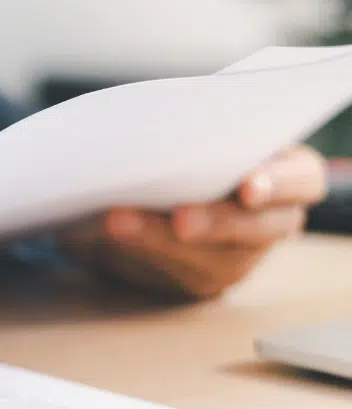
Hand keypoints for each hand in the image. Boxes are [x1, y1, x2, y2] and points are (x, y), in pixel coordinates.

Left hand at [59, 145, 327, 298]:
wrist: (155, 188)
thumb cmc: (189, 148)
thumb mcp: (198, 133)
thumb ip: (191, 133)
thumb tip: (143, 128)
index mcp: (286, 173)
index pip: (302, 179)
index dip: (280, 184)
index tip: (248, 185)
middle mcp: (270, 221)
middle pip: (257, 230)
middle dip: (216, 223)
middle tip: (180, 219)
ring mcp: (236, 256)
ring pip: (209, 260)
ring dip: (159, 242)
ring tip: (117, 223)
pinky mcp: (197, 279)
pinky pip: (171, 276)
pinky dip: (135, 254)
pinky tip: (105, 236)